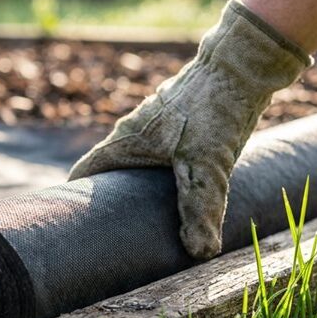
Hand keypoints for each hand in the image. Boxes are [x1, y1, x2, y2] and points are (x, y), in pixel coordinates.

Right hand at [69, 0, 309, 259]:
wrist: (243, 64)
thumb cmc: (215, 108)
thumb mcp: (207, 164)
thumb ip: (201, 209)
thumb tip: (200, 253)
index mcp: (124, 141)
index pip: (85, 175)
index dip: (73, 203)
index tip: (75, 231)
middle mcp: (134, 133)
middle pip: (110, 175)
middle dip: (112, 206)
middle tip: (118, 239)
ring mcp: (157, 128)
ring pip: (138, 168)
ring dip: (141, 193)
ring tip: (154, 226)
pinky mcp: (181, 126)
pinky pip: (163, 161)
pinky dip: (165, 181)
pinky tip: (187, 197)